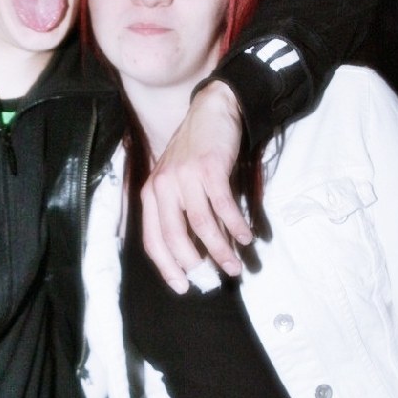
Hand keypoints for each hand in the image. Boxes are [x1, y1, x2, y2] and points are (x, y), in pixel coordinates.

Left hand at [141, 80, 251, 292]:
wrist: (211, 111)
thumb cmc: (195, 153)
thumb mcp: (177, 182)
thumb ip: (180, 213)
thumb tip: (197, 254)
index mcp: (151, 193)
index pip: (153, 240)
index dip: (167, 267)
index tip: (183, 286)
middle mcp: (163, 186)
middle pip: (175, 237)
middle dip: (196, 264)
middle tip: (214, 279)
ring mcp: (185, 176)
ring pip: (201, 225)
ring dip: (220, 249)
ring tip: (235, 265)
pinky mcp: (209, 168)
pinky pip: (223, 206)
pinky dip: (235, 225)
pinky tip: (246, 237)